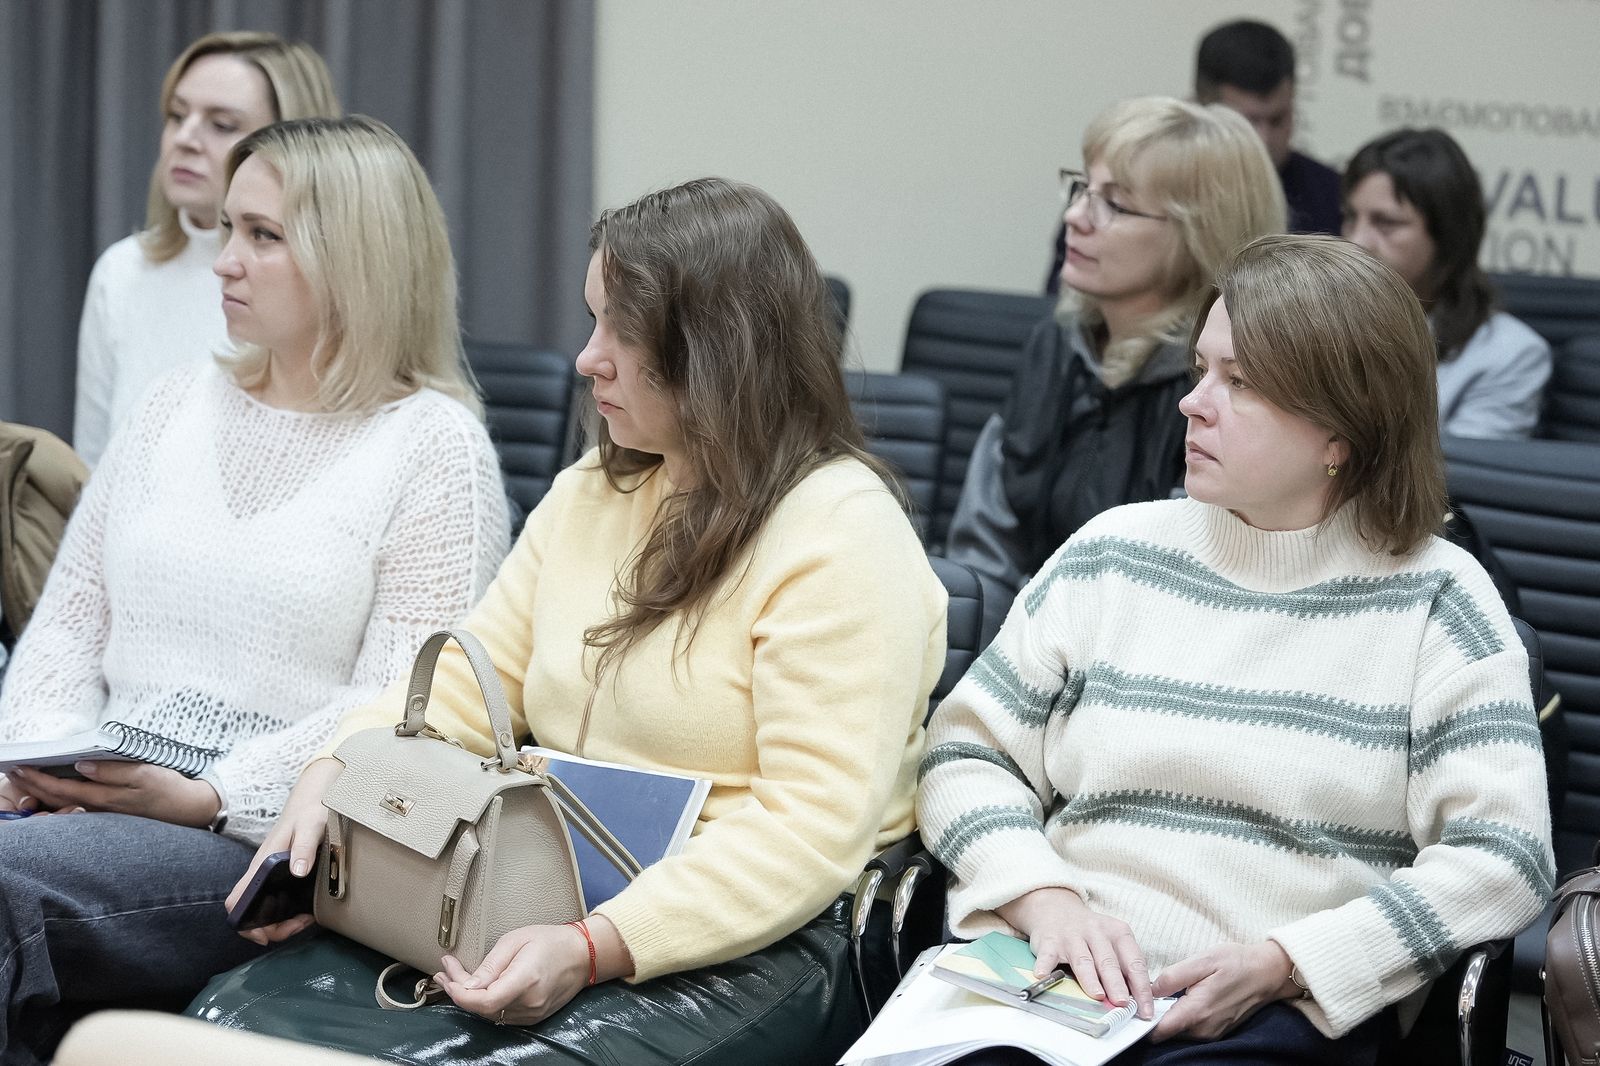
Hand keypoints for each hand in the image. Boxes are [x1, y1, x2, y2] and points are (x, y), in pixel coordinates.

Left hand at [7, 761, 216, 824]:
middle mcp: (101, 809)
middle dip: (33, 787)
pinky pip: (78, 808)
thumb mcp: (145, 773)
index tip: (19, 767)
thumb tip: (81, 766)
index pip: (62, 788)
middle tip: (12, 773)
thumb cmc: (170, 788)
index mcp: (106, 797)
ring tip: (26, 783)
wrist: (193, 809)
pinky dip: (61, 799)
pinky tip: (55, 794)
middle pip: (57, 799)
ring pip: (65, 806)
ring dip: (43, 794)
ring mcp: (106, 814)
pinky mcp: (113, 813)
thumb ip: (112, 771)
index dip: (38, 779)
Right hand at [227, 757, 342, 945]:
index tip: (266, 935)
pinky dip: (291, 911)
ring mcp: (271, 875)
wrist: (315, 796)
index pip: (236, 901)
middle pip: (252, 912)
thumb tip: (297, 872)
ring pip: (266, 909)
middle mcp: (262, 872)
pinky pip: (279, 900)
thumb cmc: (311, 810)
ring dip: (283, 922)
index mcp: (262, 864)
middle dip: (272, 928)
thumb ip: (304, 847)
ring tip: (306, 918)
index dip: (245, 924)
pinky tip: (309, 908)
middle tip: (298, 925)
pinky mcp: (283, 874)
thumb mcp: (311, 825)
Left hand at [433, 915, 632, 1025]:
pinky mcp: (533, 1017)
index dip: (459, 994)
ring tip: (455, 976)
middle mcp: (529, 1002)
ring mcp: (532, 1013)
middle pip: (482, 1008)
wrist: (582, 955)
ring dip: (470, 996)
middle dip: (459, 990)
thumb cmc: (550, 941)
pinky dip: (486, 1002)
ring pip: (490, 1012)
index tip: (447, 977)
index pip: (483, 1000)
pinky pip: (501, 1013)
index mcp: (525, 980)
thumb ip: (490, 965)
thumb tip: (467, 986)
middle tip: (446, 970)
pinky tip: (477, 988)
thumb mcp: (516, 941)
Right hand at [996, 886, 1152, 1018]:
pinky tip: (1043, 976)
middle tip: (1123, 1003)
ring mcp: (1072, 935)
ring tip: (1097, 995)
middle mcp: (1096, 932)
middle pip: (1108, 961)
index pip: (1134, 963)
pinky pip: (1048, 955)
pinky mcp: (1049, 940)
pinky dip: (1045, 965)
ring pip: (1083, 960)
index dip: (1141, 988)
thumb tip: (1136, 1002)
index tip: (1145, 1010)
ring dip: (1090, 979)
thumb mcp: (1112, 942)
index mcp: (1118, 933)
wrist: (1056, 909)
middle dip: (1117, 984)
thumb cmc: (1090, 935)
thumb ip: (1122, 967)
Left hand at [1150, 941, 1298, 1041]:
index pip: (1159, 1031)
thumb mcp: (1203, 960)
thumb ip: (1173, 977)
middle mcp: (1203, 1029)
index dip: (1140, 1021)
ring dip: (1167, 1017)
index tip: (1131, 1006)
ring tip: (1163, 994)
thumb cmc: (1236, 962)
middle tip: (1144, 993)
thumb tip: (1149, 989)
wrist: (1268, 973)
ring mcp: (1211, 1033)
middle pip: (1165, 1032)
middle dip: (1152, 1017)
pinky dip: (1181, 1017)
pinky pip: (1190, 1029)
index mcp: (1197, 1012)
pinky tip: (1181, 998)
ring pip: (1177, 1031)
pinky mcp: (1216, 1031)